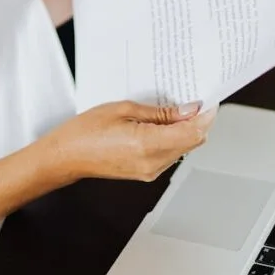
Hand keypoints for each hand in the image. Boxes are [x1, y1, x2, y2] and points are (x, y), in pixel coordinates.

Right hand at [42, 100, 216, 184]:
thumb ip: (161, 112)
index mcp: (147, 144)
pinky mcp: (146, 173)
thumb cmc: (85, 131)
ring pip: (184, 149)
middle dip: (198, 122)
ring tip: (171, 111)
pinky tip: (162, 125)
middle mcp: (153, 162)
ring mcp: (150, 171)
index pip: (193, 132)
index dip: (206, 116)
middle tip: (191, 101)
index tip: (209, 101)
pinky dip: (173, 139)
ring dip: (185, 130)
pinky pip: (171, 155)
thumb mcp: (124, 109)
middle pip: (193, 142)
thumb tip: (189, 110)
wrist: (66, 157)